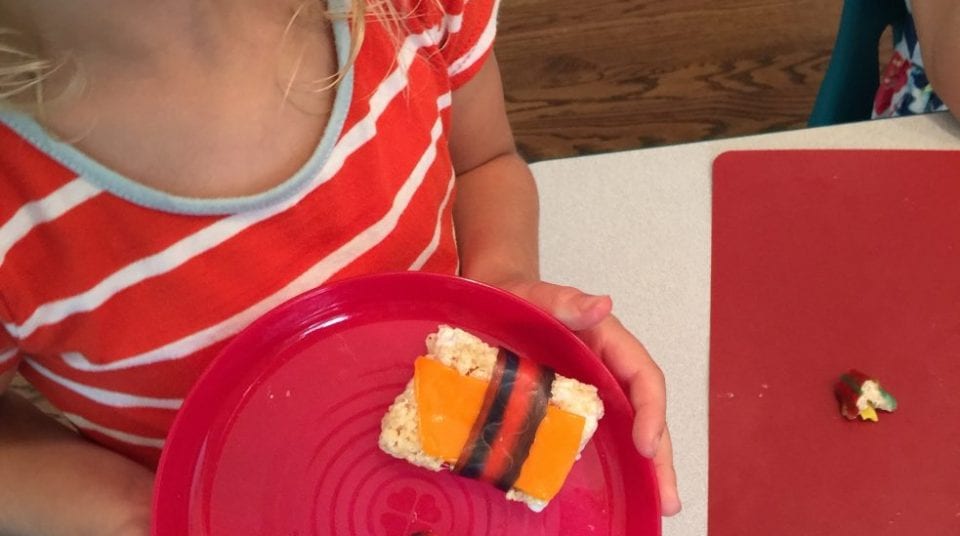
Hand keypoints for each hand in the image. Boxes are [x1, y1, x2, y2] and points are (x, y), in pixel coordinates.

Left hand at [490, 278, 681, 515]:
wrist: (491, 299)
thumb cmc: (514, 295)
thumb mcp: (534, 294)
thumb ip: (565, 299)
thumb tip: (602, 304)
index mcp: (608, 340)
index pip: (643, 377)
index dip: (651, 411)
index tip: (646, 444)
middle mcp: (607, 367)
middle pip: (644, 411)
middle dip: (660, 454)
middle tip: (668, 499)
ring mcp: (593, 388)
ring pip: (629, 427)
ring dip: (647, 466)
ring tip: (661, 504)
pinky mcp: (574, 404)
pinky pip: (602, 432)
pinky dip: (616, 460)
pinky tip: (621, 489)